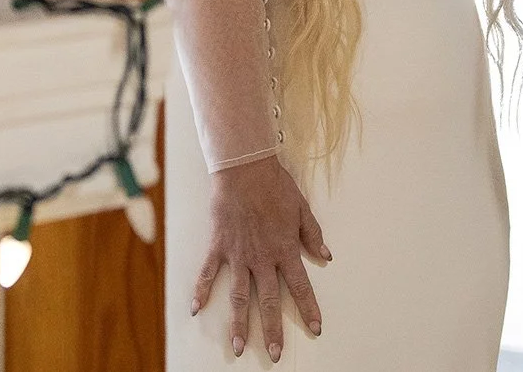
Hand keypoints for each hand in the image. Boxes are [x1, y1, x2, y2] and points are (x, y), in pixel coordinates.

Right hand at [193, 155, 330, 361]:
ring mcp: (238, 255)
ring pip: (239, 296)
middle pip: (269, 300)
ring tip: (238, 347)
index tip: (315, 328)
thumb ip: (313, 234)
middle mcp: (262, 258)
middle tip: (274, 354)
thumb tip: (326, 256)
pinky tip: (196, 309)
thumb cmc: (275, 186)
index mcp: (285, 249)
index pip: (300, 286)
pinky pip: (208, 273)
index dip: (309, 308)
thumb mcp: (302, 208)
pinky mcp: (218, 247)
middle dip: (272, 330)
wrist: (245, 169)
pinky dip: (201, 291)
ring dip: (239, 323)